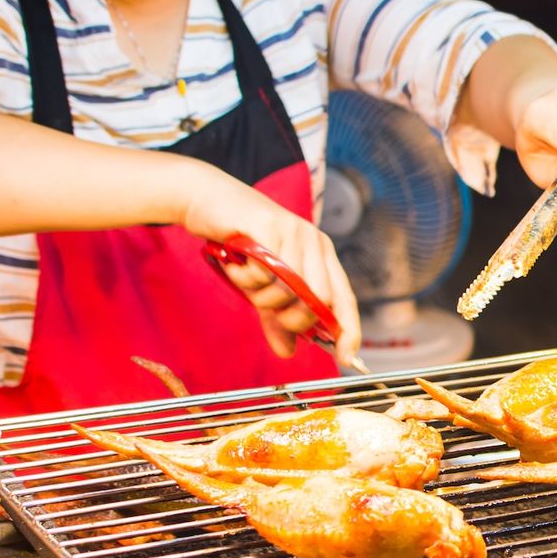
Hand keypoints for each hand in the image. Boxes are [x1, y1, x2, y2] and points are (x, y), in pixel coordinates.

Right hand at [177, 166, 362, 367]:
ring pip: (290, 288)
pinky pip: (263, 272)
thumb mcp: (262, 286)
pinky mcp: (270, 225)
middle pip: (320, 299)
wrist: (207, 200)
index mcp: (322, 256)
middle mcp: (315, 242)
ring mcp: (295, 231)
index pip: (344, 298)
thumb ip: (276, 317)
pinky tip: (235, 263)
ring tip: (245, 279)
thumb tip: (287, 352)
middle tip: (268, 311)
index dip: (349, 329)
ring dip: (262, 296)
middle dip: (293, 317)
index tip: (346, 357)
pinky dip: (245, 277)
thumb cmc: (239, 243)